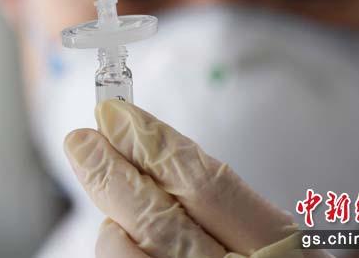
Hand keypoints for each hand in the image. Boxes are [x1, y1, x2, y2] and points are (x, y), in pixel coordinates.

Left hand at [64, 100, 332, 257]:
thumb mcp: (272, 240)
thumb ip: (223, 205)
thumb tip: (153, 153)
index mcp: (278, 247)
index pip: (207, 182)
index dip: (155, 143)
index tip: (116, 114)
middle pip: (158, 217)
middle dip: (111, 171)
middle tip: (80, 139)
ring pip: (127, 252)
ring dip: (112, 222)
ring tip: (119, 210)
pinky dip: (116, 252)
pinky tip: (123, 242)